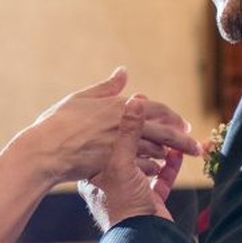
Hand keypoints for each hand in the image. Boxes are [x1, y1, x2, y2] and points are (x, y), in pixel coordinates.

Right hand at [11, 68, 197, 185]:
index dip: (171, 116)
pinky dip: (153, 167)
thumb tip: (123, 71)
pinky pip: (142, 167)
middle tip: (196, 146)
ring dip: (167, 153)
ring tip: (176, 158)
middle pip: (162, 131)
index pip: (153, 109)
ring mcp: (120, 146)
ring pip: (154, 149)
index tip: (183, 124)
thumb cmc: (58, 123)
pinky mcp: (115, 164)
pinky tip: (157, 171)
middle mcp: (123, 124)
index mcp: (117, 106)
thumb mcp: (82, 98)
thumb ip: (106, 87)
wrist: (45, 150)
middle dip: (182, 140)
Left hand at [78, 97, 185, 231]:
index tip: (140, 105)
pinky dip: (171, 165)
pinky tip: (178, 154)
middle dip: (151, 135)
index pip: (111, 138)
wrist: (141, 242)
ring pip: (149, 162)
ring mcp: (131, 191)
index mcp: (96, 171)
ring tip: (176, 134)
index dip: (126, 121)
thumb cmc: (123, 205)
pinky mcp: (150, 200)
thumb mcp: (122, 163)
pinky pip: (162, 178)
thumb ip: (128, 131)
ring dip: (164, 149)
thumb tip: (134, 100)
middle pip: (132, 149)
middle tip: (163, 118)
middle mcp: (111, 180)